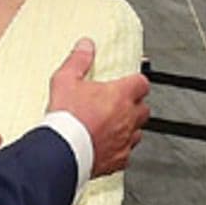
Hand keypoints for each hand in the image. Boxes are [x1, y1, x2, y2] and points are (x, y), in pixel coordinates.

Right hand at [46, 38, 149, 177]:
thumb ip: (78, 61)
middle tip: (118, 105)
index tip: (128, 82)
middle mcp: (128, 117)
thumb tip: (86, 45)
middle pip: (144, 108)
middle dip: (134, 105)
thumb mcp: (65, 81)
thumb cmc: (66, 118)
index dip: (135, 82)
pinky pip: (126, 153)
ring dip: (129, 127)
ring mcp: (125, 139)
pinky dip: (119, 149)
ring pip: (138, 132)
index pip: (141, 83)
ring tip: (112, 126)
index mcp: (120, 95)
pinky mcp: (119, 159)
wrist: (62, 151)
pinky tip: (106, 147)